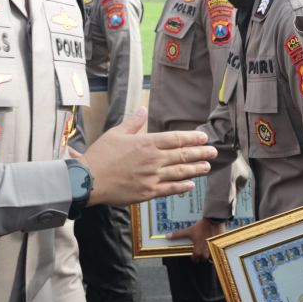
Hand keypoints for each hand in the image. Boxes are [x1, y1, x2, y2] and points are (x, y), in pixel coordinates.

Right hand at [75, 107, 215, 205]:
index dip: (192, 138)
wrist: (89, 179)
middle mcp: (153, 160)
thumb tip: (143, 109)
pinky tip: (190, 184)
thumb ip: (133, 122)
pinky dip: (182, 187)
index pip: (175, 139)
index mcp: (146, 143)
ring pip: (179, 172)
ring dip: (195, 169)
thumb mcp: (116, 133)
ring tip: (207, 166)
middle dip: (200, 153)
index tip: (203, 137)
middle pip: (182, 155)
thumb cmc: (100, 156)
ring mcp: (152, 177)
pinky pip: (169, 189)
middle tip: (213, 151)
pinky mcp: (147, 192)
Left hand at [169, 217, 224, 261]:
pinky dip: (215, 250)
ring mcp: (213, 250)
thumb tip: (167, 236)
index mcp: (198, 251)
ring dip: (208, 253)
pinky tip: (213, 245)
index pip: (195, 259)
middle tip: (200, 249)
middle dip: (201, 256)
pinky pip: (217, 252)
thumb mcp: (188, 231)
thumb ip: (178, 235)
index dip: (194, 257)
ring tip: (207, 248)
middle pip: (203, 259)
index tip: (194, 253)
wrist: (213, 221)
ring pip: (210, 256)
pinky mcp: (219, 247)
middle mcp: (206, 253)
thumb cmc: (200, 227)